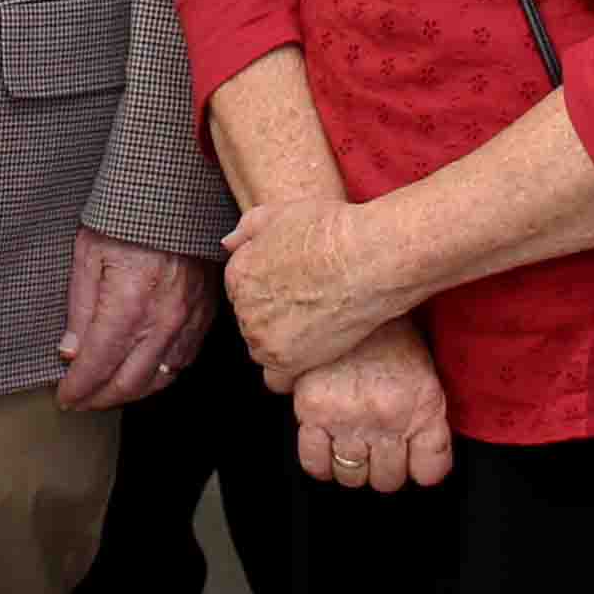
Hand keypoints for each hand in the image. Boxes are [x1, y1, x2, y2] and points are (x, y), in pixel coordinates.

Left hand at [56, 227, 213, 410]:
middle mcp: (162, 320)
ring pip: (158, 379)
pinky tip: (143, 374)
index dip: (78, 388)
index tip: (64, 397)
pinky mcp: (204, 315)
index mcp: (128, 304)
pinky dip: (160, 376)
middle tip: (80, 401)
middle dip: (99, 399)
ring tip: (106, 393)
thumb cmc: (130, 215)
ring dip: (129, 393)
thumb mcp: (88, 252)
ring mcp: (187, 320)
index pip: (97, 365)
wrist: (178, 193)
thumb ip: (80, 307)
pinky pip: (182, 361)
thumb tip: (71, 351)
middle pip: (128, 383)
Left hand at [221, 196, 407, 387]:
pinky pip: (277, 380)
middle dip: (275, 318)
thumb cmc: (331, 231)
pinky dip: (291, 373)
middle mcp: (243, 308)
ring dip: (283, 345)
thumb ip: (249, 228)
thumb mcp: (281, 213)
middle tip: (310, 308)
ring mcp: (262, 337)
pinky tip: (314, 357)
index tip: (296, 289)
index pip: (244, 293)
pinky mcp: (286, 362)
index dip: (271, 291)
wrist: (366, 259)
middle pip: (253, 323)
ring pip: (263, 350)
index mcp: (238, 272)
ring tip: (316, 331)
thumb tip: (228, 244)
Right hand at [291, 315, 453, 492]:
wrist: (348, 288)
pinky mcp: (312, 410)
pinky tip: (326, 449)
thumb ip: (423, 409)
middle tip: (378, 450)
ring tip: (351, 445)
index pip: (430, 471)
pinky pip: (315, 463)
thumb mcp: (424, 366)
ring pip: (353, 476)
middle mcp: (389, 418)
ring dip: (353, 467)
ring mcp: (349, 417)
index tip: (414, 462)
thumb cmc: (388, 327)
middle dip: (384, 469)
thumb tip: (419, 451)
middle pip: (389, 480)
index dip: (421, 470)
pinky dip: (321, 464)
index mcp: (424, 405)